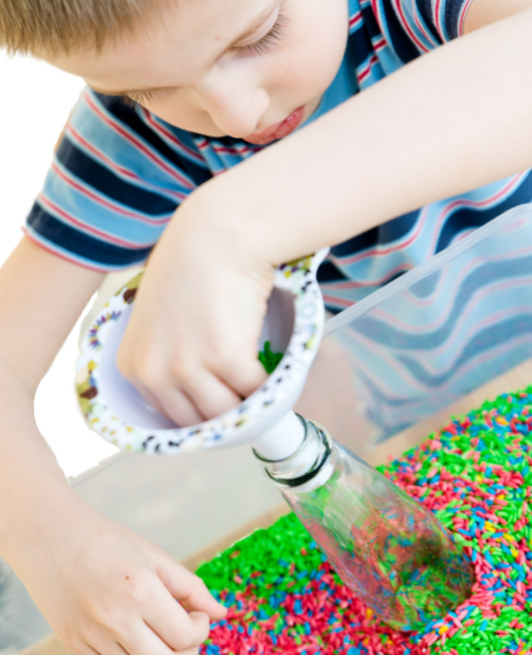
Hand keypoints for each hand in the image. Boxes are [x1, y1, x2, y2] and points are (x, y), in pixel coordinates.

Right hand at [18, 499, 226, 654]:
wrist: (51, 537)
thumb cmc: (106, 541)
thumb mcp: (154, 556)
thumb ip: (191, 587)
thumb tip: (222, 613)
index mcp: (140, 590)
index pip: (185, 635)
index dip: (201, 630)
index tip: (198, 615)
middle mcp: (115, 619)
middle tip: (188, 637)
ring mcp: (91, 636)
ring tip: (165, 641)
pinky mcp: (73, 645)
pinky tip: (139, 645)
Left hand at [117, 184, 273, 423]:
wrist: (216, 234)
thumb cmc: (193, 265)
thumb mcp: (159, 318)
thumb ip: (167, 354)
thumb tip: (198, 388)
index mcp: (133, 366)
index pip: (171, 415)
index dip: (203, 411)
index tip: (224, 404)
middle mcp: (154, 371)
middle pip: (200, 419)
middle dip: (228, 410)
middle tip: (249, 398)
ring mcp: (188, 367)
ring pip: (228, 412)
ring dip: (249, 401)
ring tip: (263, 387)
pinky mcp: (225, 358)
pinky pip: (255, 389)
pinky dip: (270, 384)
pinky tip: (275, 371)